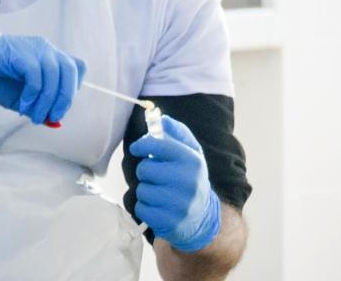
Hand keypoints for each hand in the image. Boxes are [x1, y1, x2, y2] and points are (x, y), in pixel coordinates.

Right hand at [0, 22, 86, 123]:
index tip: (58, 106)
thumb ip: (38, 106)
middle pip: (71, 71)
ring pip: (55, 75)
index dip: (73, 88)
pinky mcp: (20, 53)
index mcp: (49, 56)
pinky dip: (32, 95)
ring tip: (35, 117)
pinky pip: (36, 76)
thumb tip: (55, 122)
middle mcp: (45, 49)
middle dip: (65, 98)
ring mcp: (34, 48)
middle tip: (52, 117)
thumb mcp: (20, 97)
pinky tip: (22, 104)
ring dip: (47, 102)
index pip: (78, 67)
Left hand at [129, 115, 221, 251]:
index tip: (137, 148)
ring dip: (145, 190)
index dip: (142, 144)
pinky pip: (140, 208)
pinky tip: (158, 206)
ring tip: (159, 191)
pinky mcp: (169, 222)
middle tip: (155, 175)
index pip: (159, 145)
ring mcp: (179, 204)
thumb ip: (176, 133)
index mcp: (192, 160)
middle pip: (145, 169)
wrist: (202, 217)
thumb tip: (161, 118)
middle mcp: (187, 182)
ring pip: (141, 190)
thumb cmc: (190, 178)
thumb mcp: (190, 153)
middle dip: (145, 170)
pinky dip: (144, 207)